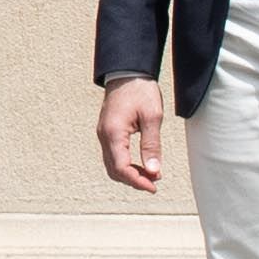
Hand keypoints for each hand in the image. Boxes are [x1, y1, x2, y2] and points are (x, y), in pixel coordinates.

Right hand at [97, 76, 170, 192]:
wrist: (127, 71)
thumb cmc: (140, 90)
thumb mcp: (152, 117)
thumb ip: (151, 145)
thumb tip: (153, 170)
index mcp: (113, 132)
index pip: (121, 168)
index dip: (137, 181)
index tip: (154, 186)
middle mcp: (104, 136)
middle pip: (114, 170)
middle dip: (134, 180)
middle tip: (155, 182)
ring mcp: (103, 134)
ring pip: (112, 165)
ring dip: (130, 174)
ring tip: (151, 174)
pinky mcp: (107, 132)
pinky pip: (113, 156)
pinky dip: (126, 165)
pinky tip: (141, 164)